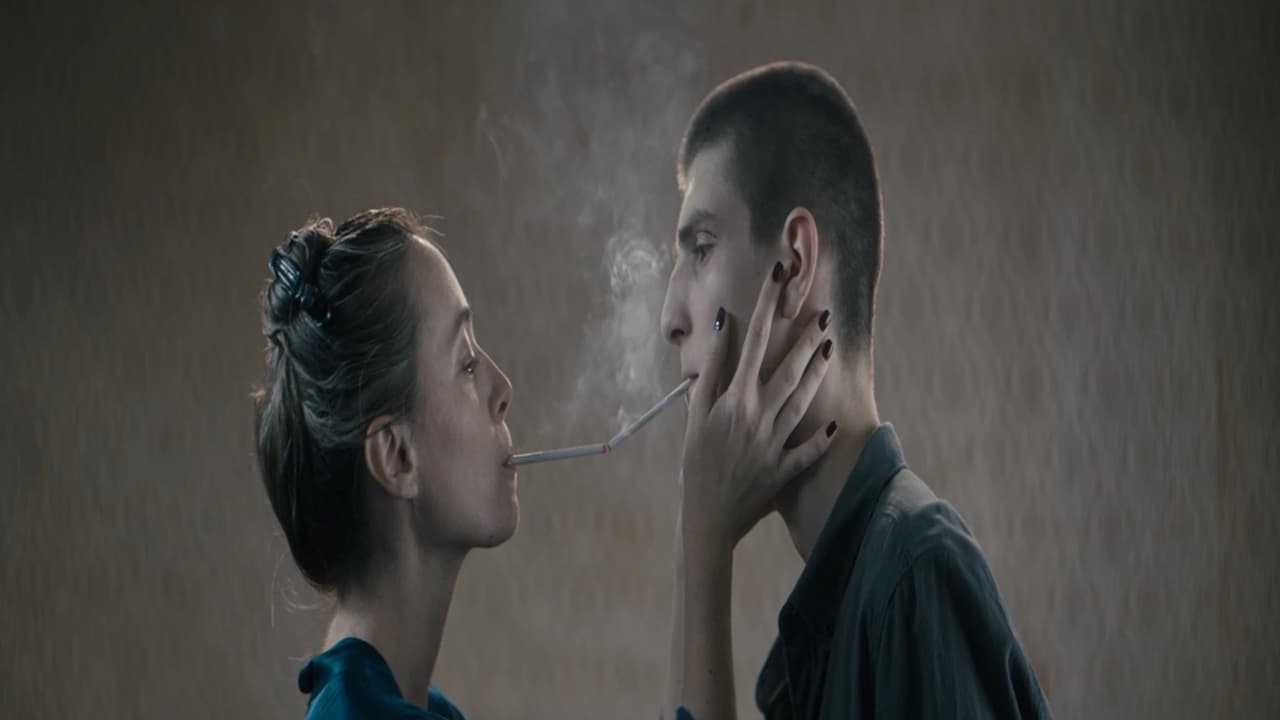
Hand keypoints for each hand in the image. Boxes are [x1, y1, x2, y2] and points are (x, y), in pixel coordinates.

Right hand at [679, 261, 836, 549]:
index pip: (754, 341)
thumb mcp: (695, 414)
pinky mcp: (786, 469)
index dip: (767, 305)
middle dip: (806, 337)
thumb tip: (723, 324)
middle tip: (824, 312)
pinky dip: (822, 438)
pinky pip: (810, 450)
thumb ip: (712, 368)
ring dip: (818, 372)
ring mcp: (776, 443)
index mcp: (734, 400)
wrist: (706, 518)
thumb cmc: (693, 464)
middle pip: (789, 367)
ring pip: (803, 400)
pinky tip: (836, 424)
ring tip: (829, 347)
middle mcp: (759, 416)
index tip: (778, 276)